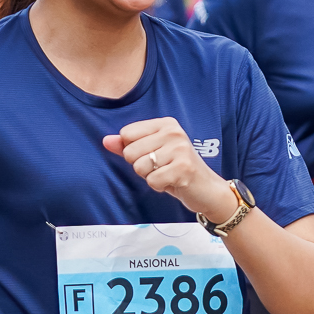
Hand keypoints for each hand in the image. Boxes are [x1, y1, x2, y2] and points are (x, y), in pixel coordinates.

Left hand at [102, 118, 236, 223]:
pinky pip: (152, 181)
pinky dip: (159, 186)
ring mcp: (180, 149)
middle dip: (141, 166)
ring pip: (139, 167)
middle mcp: (174, 132)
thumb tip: (106, 140)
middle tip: (161, 168)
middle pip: (130, 152)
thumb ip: (128, 145)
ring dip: (150, 177)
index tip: (153, 155)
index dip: (133, 150)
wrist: (207, 189)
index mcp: (166, 124)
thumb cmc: (176, 169)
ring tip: (167, 174)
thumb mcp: (152, 153)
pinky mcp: (184, 168)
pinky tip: (172, 182)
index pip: (126, 134)